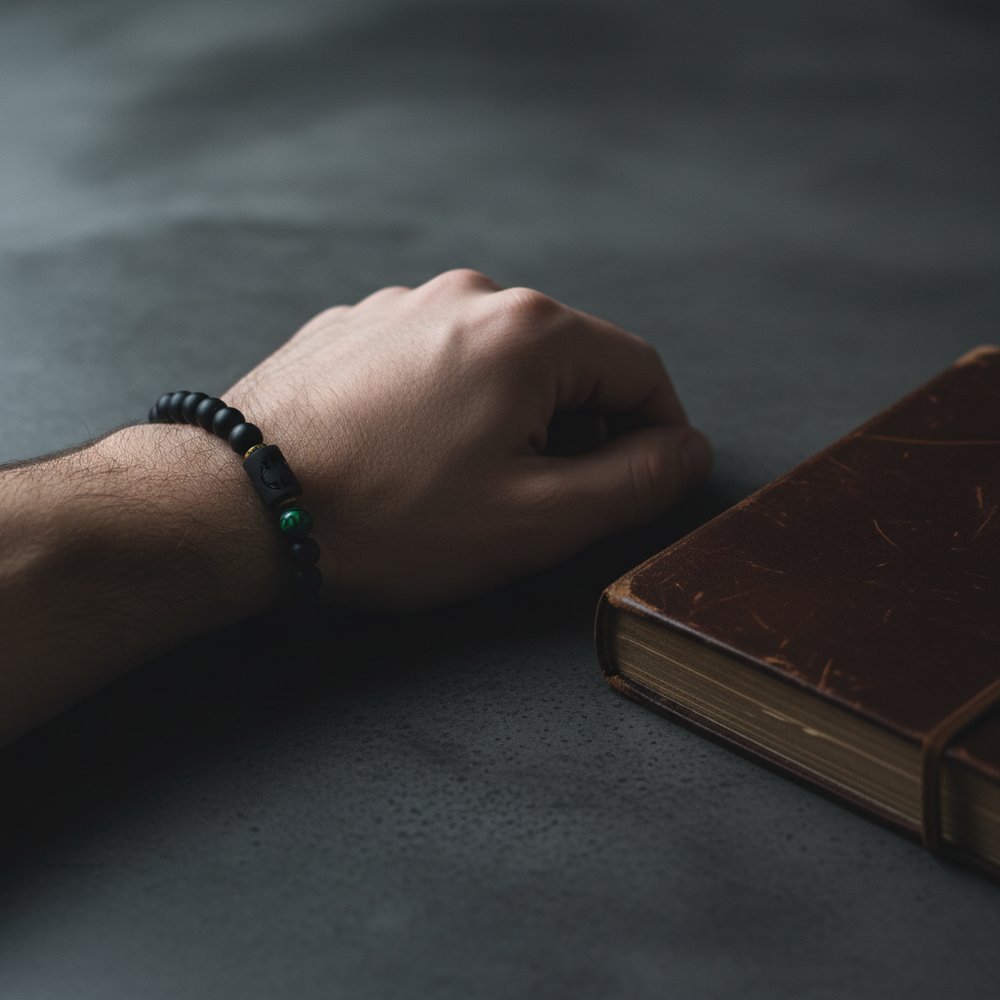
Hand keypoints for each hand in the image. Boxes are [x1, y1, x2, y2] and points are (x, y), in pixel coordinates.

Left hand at [226, 269, 711, 608]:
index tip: (645, 482)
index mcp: (529, 332)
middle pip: (569, 361)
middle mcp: (468, 295)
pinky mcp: (354, 327)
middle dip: (580, 429)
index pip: (640, 370)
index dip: (659, 432)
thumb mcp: (537, 519)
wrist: (236, 503)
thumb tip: (686, 450)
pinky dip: (450, 404)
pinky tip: (411, 457)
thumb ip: (635, 482)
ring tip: (467, 485)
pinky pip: (434, 361)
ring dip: (512, 418)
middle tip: (547, 501)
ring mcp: (402, 304)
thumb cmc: (389, 519)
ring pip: (499, 361)